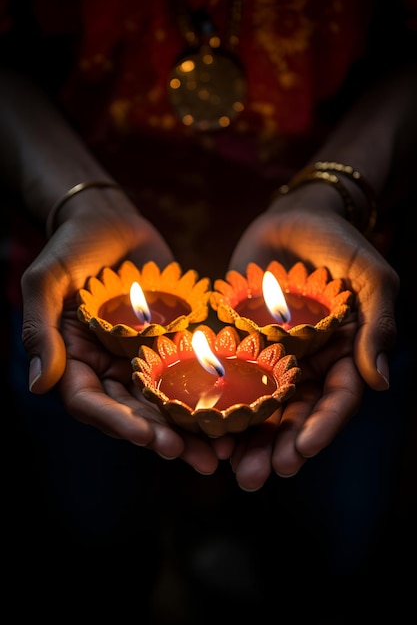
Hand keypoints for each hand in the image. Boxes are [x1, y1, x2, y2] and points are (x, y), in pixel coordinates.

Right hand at [20, 194, 233, 471]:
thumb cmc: (72, 244)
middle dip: (164, 438)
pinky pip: (186, 372)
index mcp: (73, 360)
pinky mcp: (168, 343)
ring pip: (164, 402)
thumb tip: (40, 386)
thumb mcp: (46, 280)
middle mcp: (106, 367)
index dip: (119, 424)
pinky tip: (235, 411)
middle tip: (199, 458)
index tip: (151, 439)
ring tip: (221, 451)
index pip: (91, 403)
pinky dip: (206, 393)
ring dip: (190, 428)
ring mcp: (139, 358)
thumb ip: (40, 329)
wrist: (111, 219)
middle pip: (132, 413)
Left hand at [227, 185, 398, 488]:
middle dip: (278, 448)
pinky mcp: (241, 345)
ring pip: (261, 407)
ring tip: (226, 466)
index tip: (301, 452)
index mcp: (344, 354)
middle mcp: (309, 364)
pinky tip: (201, 428)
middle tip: (256, 476)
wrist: (290, 216)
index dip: (322, 428)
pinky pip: (229, 380)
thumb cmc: (337, 240)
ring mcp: (273, 357)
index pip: (337, 400)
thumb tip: (380, 381)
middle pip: (296, 415)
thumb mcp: (369, 275)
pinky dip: (218, 406)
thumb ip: (379, 323)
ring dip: (246, 440)